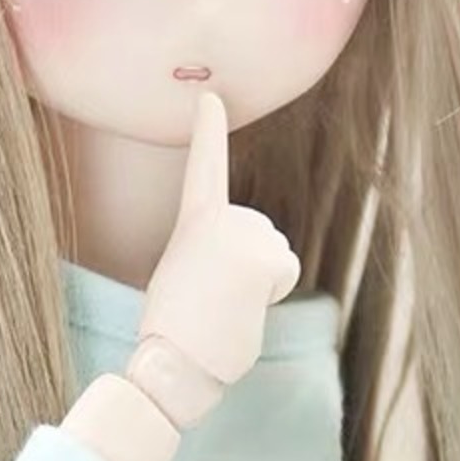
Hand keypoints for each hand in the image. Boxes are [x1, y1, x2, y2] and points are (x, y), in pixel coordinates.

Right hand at [134, 91, 300, 392]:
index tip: (212, 97)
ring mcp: (241, 234)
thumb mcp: (183, 278)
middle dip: (251, 267)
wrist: (173, 363)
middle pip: (261, 233)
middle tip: (215, 299)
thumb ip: (213, 255)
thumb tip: (247, 276)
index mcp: (191, 225)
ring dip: (260, 284)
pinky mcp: (263, 257)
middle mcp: (217, 219)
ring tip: (225, 307)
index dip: (208, 132)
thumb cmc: (176, 333)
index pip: (202, 170)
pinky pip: (286, 271)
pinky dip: (272, 294)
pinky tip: (245, 308)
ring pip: (276, 253)